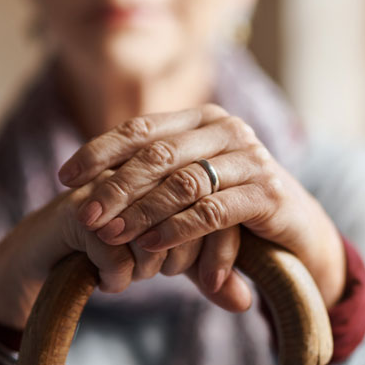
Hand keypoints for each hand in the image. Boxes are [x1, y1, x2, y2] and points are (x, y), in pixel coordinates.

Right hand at [0, 170, 249, 330]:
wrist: (43, 256)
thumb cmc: (114, 251)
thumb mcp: (170, 261)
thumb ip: (210, 275)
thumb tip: (246, 302)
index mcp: (170, 169)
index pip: (217, 202)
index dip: (221, 248)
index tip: (210, 281)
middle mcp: (141, 171)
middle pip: (190, 214)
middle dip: (184, 259)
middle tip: (163, 275)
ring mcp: (107, 187)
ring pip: (153, 232)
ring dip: (149, 267)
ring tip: (136, 277)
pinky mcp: (77, 212)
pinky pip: (115, 252)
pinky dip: (118, 277)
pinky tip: (110, 283)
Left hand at [59, 104, 346, 308]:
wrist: (299, 235)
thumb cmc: (233, 211)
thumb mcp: (189, 190)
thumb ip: (150, 183)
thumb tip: (82, 190)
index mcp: (204, 120)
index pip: (142, 128)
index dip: (99, 151)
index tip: (66, 177)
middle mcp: (228, 130)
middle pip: (158, 154)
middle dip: (115, 187)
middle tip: (84, 215)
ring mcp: (251, 158)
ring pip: (183, 182)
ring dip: (141, 211)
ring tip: (111, 235)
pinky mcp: (267, 193)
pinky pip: (212, 211)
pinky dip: (177, 229)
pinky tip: (150, 245)